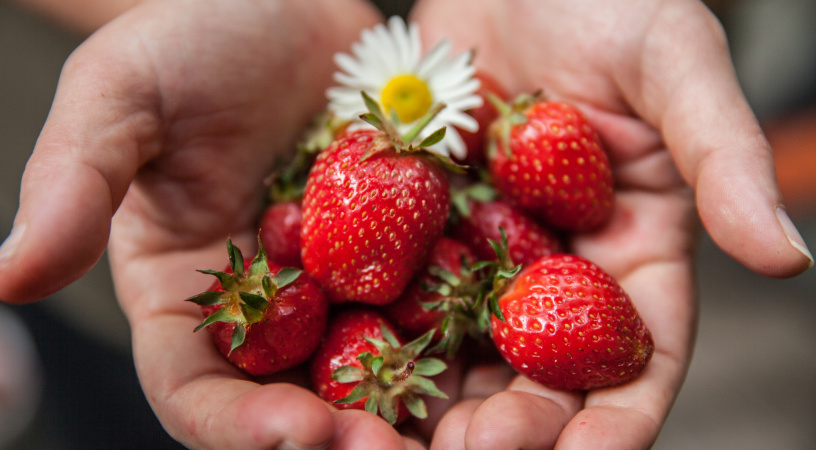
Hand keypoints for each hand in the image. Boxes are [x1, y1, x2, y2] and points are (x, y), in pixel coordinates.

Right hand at [0, 0, 427, 447]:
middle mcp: (267, 304)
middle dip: (345, 437)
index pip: (199, 388)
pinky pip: (442, 304)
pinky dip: (468, 336)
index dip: (242, 427)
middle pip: (299, 400)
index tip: (298, 435)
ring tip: (471, 429)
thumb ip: (72, 183)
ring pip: (379, 370)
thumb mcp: (121, 93)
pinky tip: (506, 353)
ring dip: (420, 408)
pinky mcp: (409, 249)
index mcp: (187, 291)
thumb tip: (6, 278)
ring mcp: (344, 282)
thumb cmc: (196, 34)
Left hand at [410, 0, 812, 447]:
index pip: (637, 355)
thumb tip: (790, 256)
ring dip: (441, 403)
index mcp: (636, 246)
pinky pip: (400, 291)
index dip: (616, 419)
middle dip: (515, 426)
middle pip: (543, 372)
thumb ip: (724, 156)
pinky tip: (350, 367)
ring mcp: (486, 251)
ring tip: (402, 440)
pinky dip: (382, 335)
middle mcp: (560, 264)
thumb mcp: (675, 61)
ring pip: (466, 350)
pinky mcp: (423, 226)